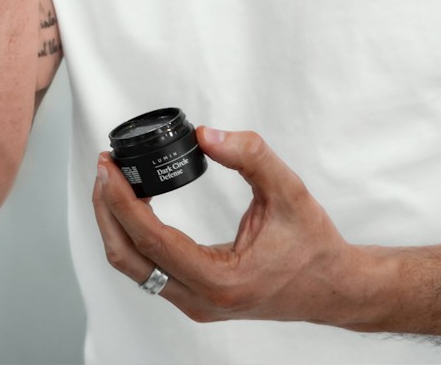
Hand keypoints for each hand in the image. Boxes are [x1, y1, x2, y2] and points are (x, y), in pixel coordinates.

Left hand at [92, 126, 364, 325]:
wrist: (335, 288)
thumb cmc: (314, 245)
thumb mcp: (289, 191)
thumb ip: (250, 156)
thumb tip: (204, 134)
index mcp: (222, 279)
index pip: (152, 240)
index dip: (122, 200)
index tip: (108, 167)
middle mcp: (202, 299)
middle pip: (128, 258)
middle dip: (107, 209)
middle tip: (106, 168)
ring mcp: (196, 304)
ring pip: (133, 267)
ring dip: (115, 223)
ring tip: (113, 182)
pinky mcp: (195, 299)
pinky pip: (148, 270)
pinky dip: (132, 236)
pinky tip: (133, 205)